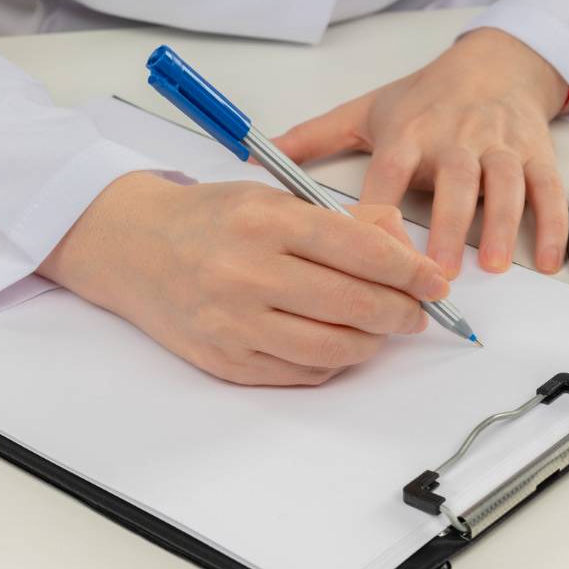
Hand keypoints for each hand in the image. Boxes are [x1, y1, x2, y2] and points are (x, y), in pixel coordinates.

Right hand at [38, 172, 451, 385]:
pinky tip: (338, 344)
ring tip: (380, 329)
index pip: (360, 250)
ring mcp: (235, 322)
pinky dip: (332, 362)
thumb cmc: (209, 218)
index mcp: (266, 221)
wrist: (132, 247)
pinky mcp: (226, 360)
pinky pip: (301, 373)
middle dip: (401, 312)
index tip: (435, 281)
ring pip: (333, 349)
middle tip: (416, 311)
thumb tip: (404, 247)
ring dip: (372, 343)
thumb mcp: (273, 196)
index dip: (410, 270)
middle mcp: (248, 273)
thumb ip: (340, 219)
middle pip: (354, 305)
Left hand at [273, 27, 568, 277]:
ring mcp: (499, 146)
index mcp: (410, 132)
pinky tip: (547, 260)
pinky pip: (547, 190)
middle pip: (454, 181)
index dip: (381, 208)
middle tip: (437, 272)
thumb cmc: (426, 97)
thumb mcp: (367, 110)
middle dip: (447, 226)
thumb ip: (313, 137)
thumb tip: (256, 157)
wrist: (495, 62)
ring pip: (503, 185)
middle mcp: (456, 137)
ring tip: (491, 265)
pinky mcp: (535, 153)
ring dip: (499, 226)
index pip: (390, 170)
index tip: (369, 251)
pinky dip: (551, 225)